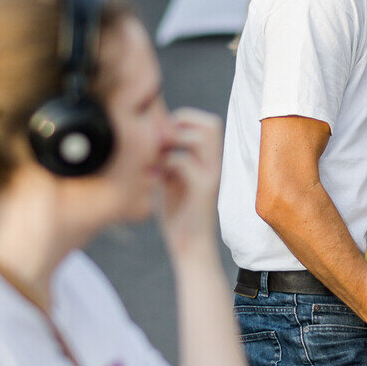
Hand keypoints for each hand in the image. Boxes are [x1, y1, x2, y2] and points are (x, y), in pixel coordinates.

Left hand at [157, 108, 223, 257]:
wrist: (189, 246)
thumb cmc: (178, 214)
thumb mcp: (170, 178)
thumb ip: (166, 157)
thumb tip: (150, 133)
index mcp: (209, 160)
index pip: (206, 123)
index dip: (182, 120)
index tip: (161, 137)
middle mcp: (215, 164)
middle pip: (211, 124)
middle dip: (181, 125)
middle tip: (160, 143)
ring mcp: (212, 176)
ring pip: (202, 138)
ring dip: (175, 141)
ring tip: (158, 157)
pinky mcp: (204, 190)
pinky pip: (185, 162)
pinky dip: (166, 164)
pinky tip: (154, 177)